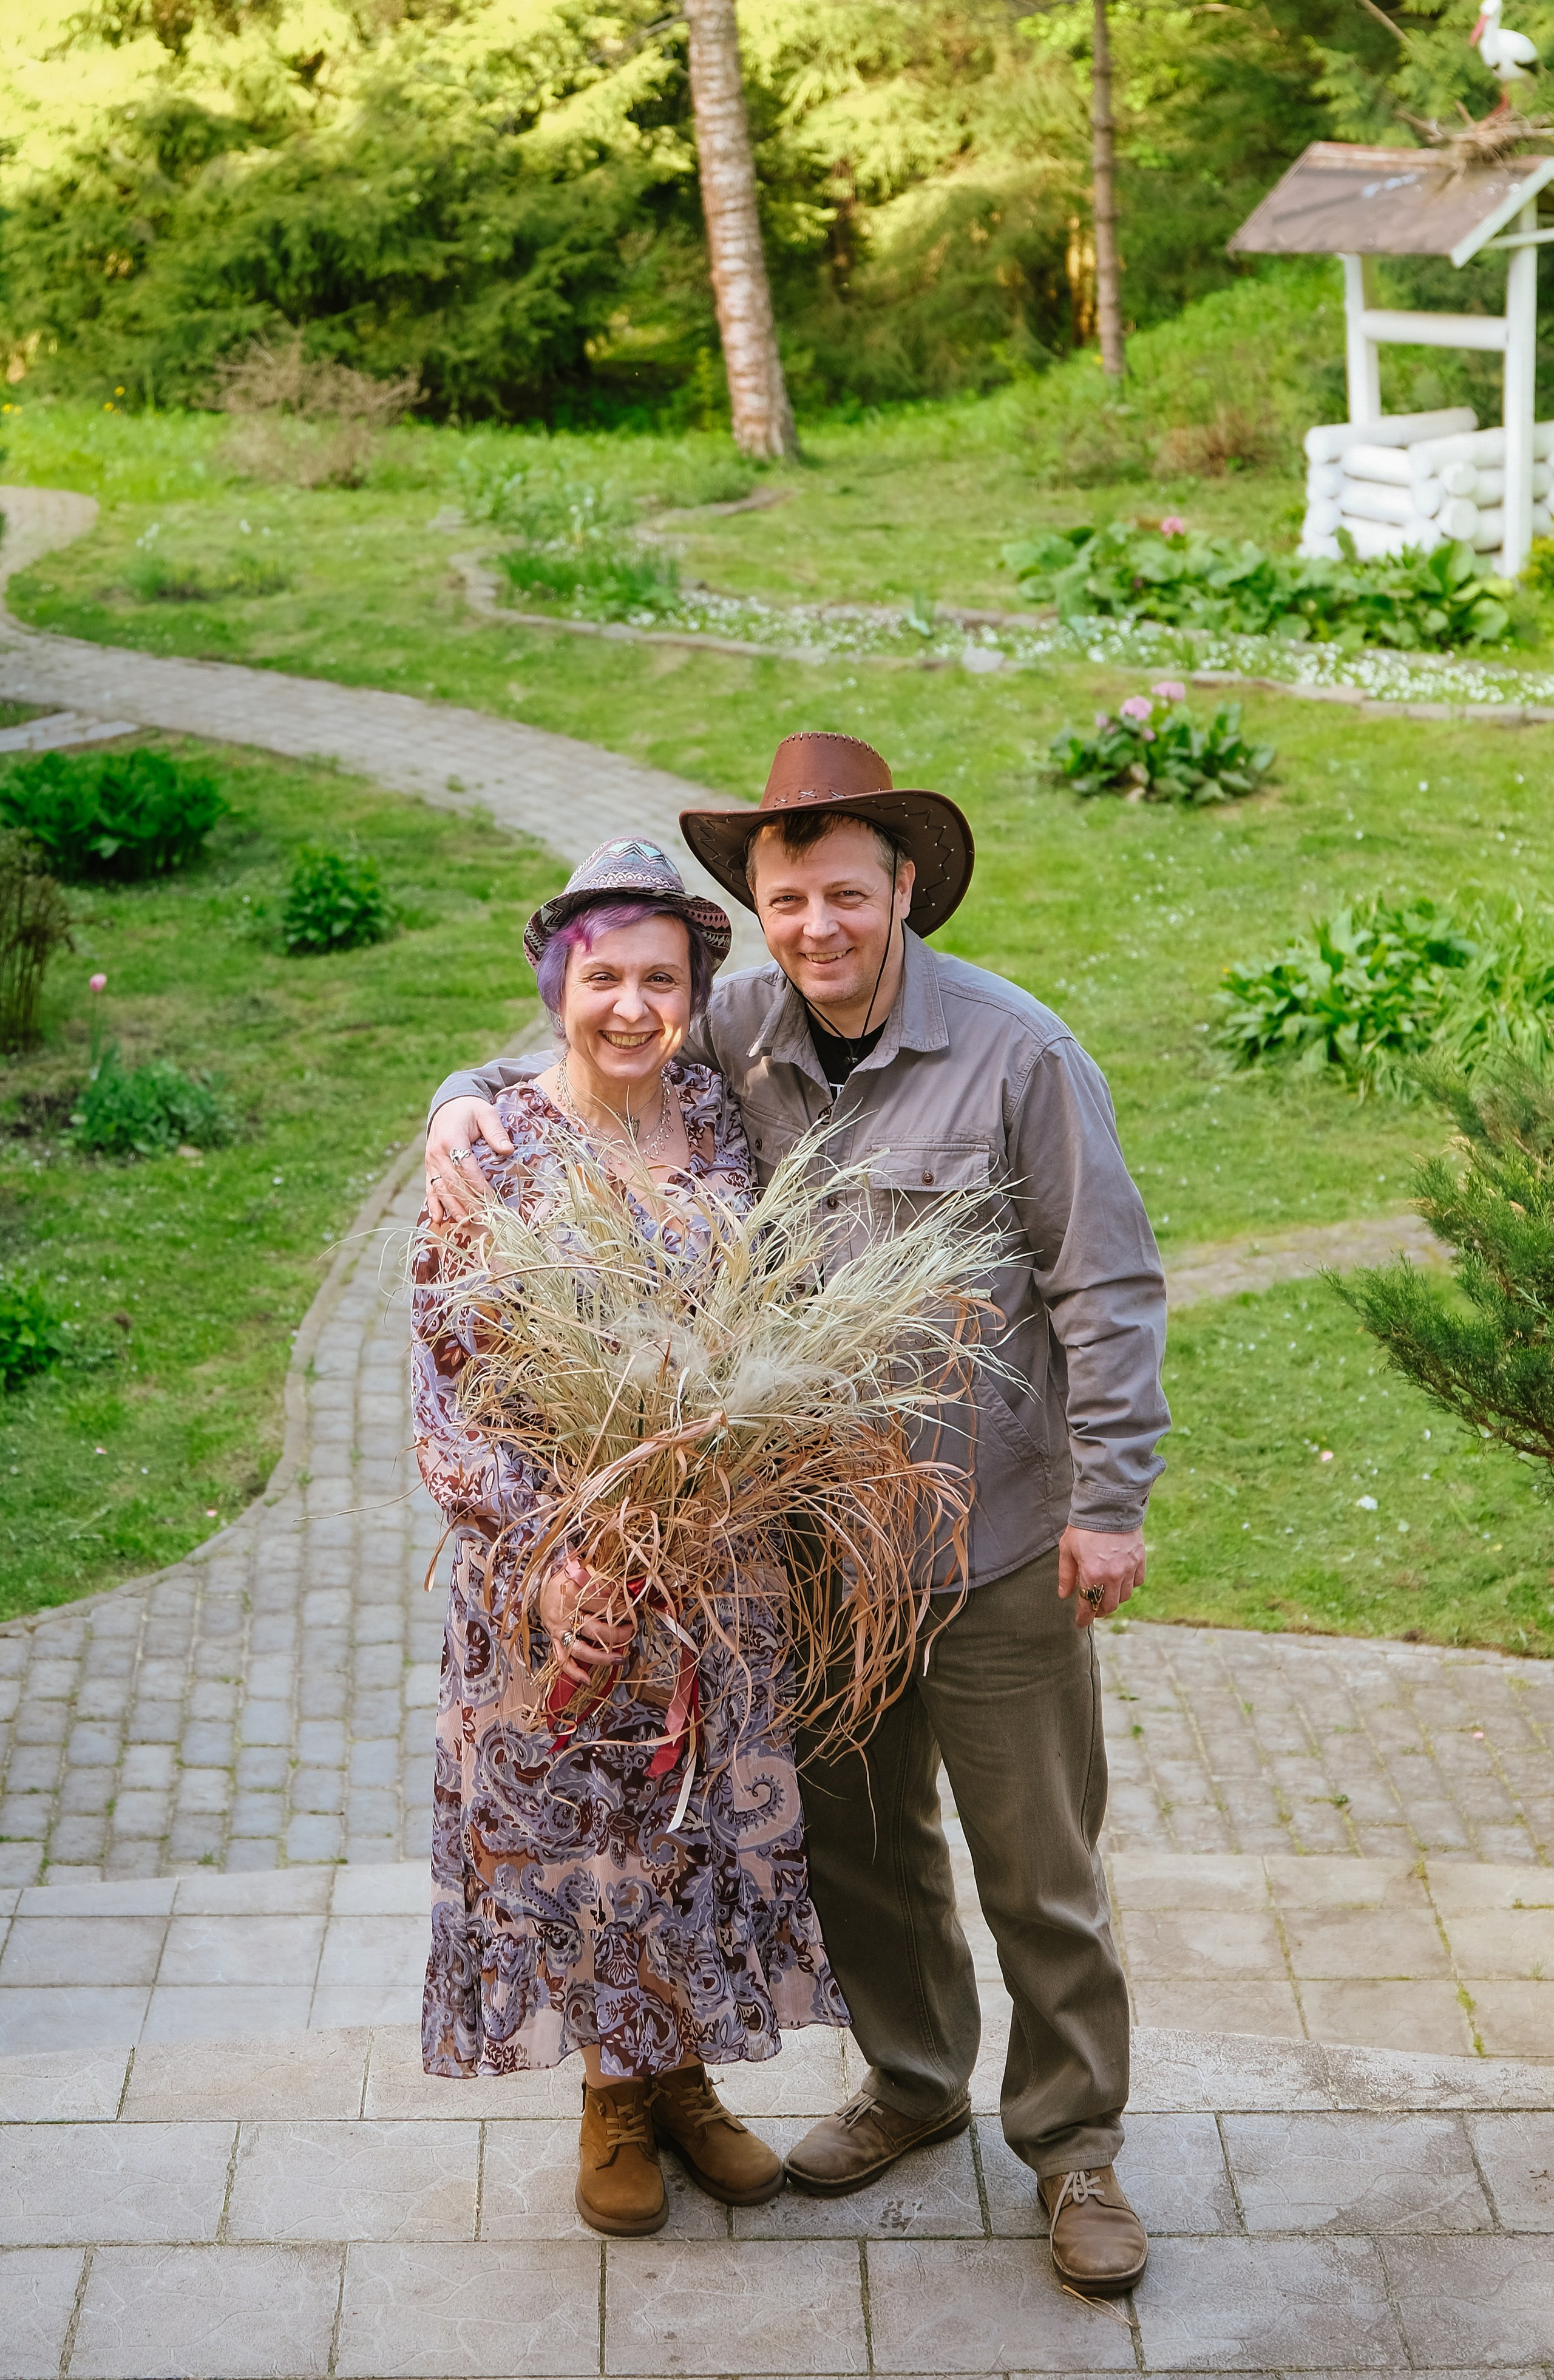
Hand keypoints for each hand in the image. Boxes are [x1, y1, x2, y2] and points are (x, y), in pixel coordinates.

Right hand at [425, 1098, 510, 1223]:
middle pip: (453, 1182)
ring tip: (465, 1223)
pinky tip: (439, 1218)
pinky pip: (430, 1188)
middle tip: (482, 1218)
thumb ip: (495, 1131)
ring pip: (441, 1189)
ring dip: (452, 1207)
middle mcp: (437, 1153)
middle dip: (467, 1202)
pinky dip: (434, 1204)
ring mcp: (431, 1161)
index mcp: (451, 1139)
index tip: (491, 1200)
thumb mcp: (486, 1113)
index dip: (478, 1185)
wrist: (448, 1105)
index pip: (466, 1167)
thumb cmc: (470, 1110)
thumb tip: (508, 1150)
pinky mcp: (429, 1167)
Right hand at [538, 1554, 634, 1690]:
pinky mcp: (555, 1639)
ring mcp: (559, 1629)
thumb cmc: (564, 1576)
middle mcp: (565, 1612)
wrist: (539, 1584)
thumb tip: (618, 1568)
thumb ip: (596, 1570)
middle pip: (595, 1628)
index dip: (620, 1606)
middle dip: (617, 1633)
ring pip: (581, 1648)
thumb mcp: (577, 1565)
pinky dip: (573, 1671)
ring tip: (620, 1658)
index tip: (632, 1607)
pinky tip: (586, 1679)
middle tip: (632, 1629)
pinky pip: (562, 1658)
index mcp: (572, 1590)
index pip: (601, 1602)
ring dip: (601, 1656)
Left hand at [1057, 1525, 1144, 1629]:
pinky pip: (1137, 1582)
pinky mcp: (1139, 1560)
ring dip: (1114, 1599)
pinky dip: (1129, 1586)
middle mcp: (1112, 1576)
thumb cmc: (1084, 1528)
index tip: (1080, 1623)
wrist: (1108, 1506)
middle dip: (1099, 1610)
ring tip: (1106, 1595)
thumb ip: (1066, 1575)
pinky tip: (1121, 1581)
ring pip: (1124, 1596)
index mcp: (1092, 1575)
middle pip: (1108, 1605)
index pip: (1088, 1605)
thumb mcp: (1067, 1550)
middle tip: (1093, 1608)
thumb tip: (1064, 1595)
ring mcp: (1128, 1569)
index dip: (1083, 1617)